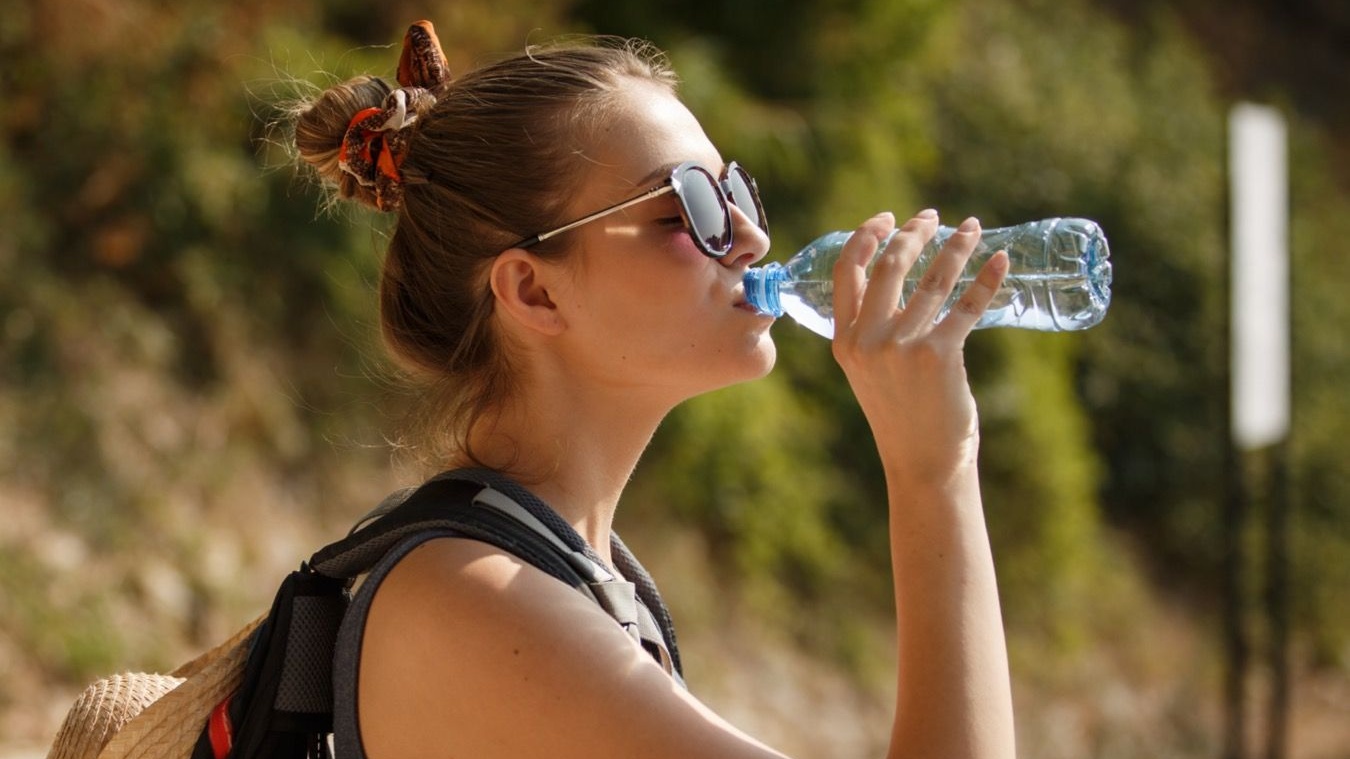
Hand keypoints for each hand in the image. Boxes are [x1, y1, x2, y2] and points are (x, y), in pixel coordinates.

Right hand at [830, 209, 1008, 488]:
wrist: (922, 462)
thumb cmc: (902, 415)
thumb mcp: (870, 371)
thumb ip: (873, 331)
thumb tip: (900, 278)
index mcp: (844, 342)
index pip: (848, 272)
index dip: (867, 236)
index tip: (889, 217)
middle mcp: (868, 341)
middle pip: (890, 265)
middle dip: (915, 232)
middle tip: (936, 217)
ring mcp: (901, 348)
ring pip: (932, 279)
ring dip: (956, 246)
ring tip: (972, 228)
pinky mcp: (938, 356)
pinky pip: (966, 305)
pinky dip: (986, 279)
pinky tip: (1000, 261)